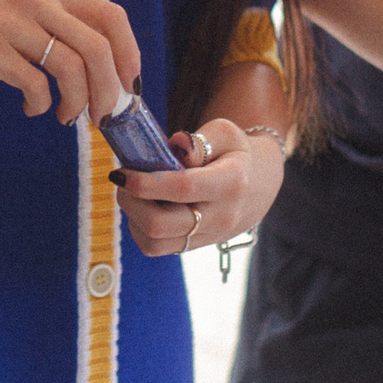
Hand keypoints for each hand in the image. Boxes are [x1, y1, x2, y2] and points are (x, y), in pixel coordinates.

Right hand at [0, 0, 141, 123]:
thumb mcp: (14, 4)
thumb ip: (51, 23)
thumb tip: (96, 66)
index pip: (111, 17)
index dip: (130, 55)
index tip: (128, 86)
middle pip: (99, 47)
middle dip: (111, 90)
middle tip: (104, 116)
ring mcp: (11, 23)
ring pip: (72, 68)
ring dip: (79, 102)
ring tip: (67, 117)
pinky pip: (34, 84)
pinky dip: (42, 104)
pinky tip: (32, 108)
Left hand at [110, 118, 285, 255]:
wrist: (258, 187)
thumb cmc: (235, 153)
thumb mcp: (224, 133)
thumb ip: (199, 140)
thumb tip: (175, 145)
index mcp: (231, 182)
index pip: (183, 188)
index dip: (147, 182)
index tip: (123, 171)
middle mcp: (221, 216)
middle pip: (161, 224)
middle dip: (131, 202)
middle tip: (123, 179)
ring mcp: (208, 236)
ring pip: (154, 243)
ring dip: (133, 218)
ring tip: (133, 194)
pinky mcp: (195, 247)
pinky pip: (157, 248)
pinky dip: (140, 228)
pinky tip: (144, 206)